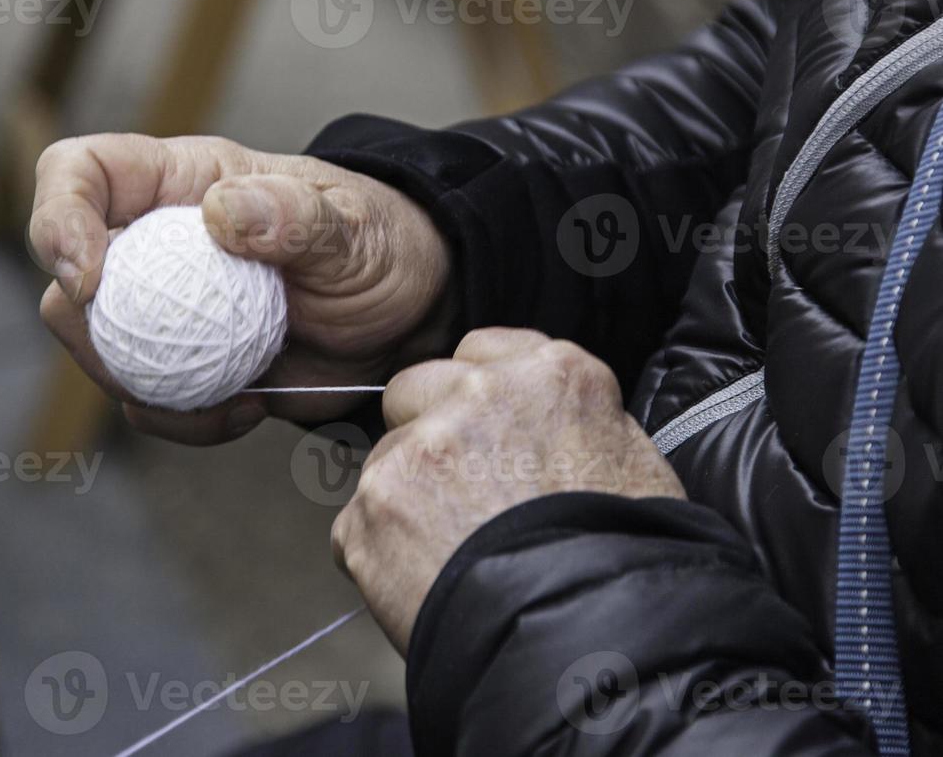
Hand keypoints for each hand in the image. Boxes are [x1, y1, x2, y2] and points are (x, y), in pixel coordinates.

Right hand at [30, 134, 451, 442]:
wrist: (407, 317)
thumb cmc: (381, 245)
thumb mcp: (353, 226)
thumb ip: (295, 215)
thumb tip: (222, 212)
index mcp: (181, 183)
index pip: (79, 172)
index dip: (57, 217)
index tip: (89, 277)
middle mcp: (156, 241)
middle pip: (66, 278)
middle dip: (90, 328)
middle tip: (159, 357)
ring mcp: (165, 308)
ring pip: (98, 350)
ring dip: (141, 385)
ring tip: (229, 393)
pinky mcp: (186, 366)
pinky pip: (147, 401)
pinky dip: (184, 419)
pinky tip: (248, 409)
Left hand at [331, 328, 685, 654]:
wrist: (587, 641)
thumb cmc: (625, 565)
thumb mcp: (635, 465)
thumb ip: (575, 422)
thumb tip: (550, 427)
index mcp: (551, 375)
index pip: (481, 351)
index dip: (475, 395)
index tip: (481, 431)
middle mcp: (478, 394)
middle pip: (413, 390)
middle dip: (423, 432)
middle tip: (458, 494)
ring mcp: (419, 448)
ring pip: (384, 460)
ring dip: (404, 498)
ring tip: (451, 556)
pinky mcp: (374, 506)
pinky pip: (356, 525)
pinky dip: (380, 556)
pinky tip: (424, 585)